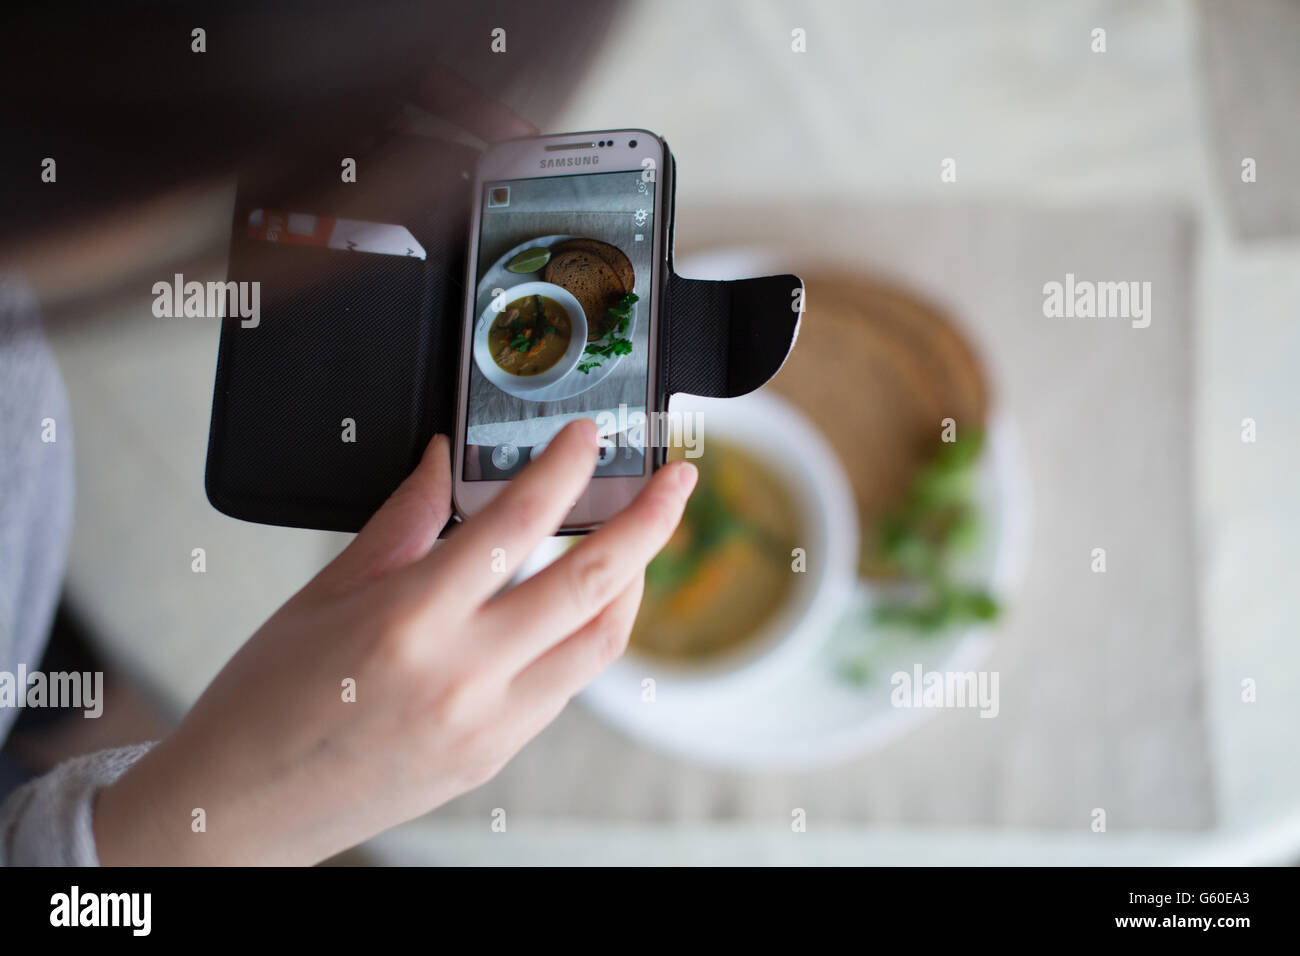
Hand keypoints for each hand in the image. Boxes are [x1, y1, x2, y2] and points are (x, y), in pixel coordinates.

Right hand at [94, 420, 696, 864]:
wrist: (239, 810)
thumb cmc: (264, 703)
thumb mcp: (321, 597)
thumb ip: (399, 524)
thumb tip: (442, 462)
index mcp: (409, 621)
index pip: (515, 525)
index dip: (564, 469)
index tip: (589, 436)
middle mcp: (463, 675)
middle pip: (592, 585)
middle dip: (650, 522)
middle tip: (676, 481)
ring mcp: (489, 723)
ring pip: (599, 642)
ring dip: (634, 582)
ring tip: (638, 540)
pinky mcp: (496, 753)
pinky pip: (568, 684)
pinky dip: (586, 633)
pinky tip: (578, 603)